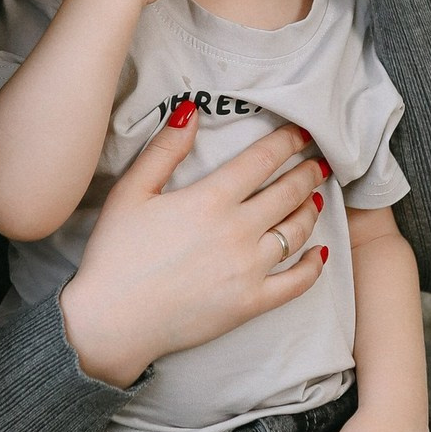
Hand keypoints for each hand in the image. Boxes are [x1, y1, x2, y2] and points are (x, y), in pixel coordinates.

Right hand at [61, 114, 327, 386]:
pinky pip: (297, 282)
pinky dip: (314, 265)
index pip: (262, 160)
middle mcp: (238, 231)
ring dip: (311, 210)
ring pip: (297, 232)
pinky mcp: (251, 303)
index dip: (286, 142)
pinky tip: (320, 252)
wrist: (111, 321)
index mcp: (210, 199)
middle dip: (307, 172)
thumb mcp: (131, 191)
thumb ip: (165, 150)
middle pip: (288, 193)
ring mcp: (249, 269)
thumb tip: (191, 110)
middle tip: (318, 162)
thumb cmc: (115, 254)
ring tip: (315, 198)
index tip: (302, 132)